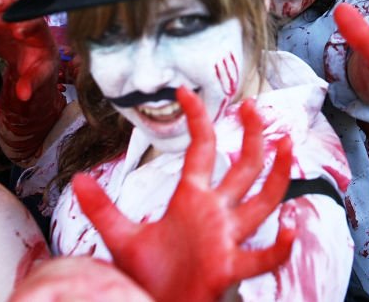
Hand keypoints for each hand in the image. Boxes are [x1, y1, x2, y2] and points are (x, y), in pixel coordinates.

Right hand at [0, 0, 58, 99]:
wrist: (31, 58)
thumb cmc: (38, 63)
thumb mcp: (38, 75)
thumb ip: (31, 83)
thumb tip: (23, 95)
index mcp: (39, 30)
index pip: (35, 22)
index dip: (27, 25)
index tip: (16, 34)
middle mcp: (21, 17)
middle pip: (16, 2)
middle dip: (6, 3)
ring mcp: (3, 16)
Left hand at [73, 89, 295, 301]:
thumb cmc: (149, 277)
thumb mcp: (122, 238)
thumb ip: (102, 209)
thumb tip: (77, 179)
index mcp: (192, 199)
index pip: (201, 149)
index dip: (197, 119)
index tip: (186, 92)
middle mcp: (216, 213)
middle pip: (244, 167)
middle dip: (252, 135)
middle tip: (253, 106)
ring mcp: (226, 238)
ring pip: (263, 201)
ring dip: (278, 174)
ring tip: (286, 144)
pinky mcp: (228, 269)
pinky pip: (262, 257)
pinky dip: (280, 247)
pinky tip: (291, 229)